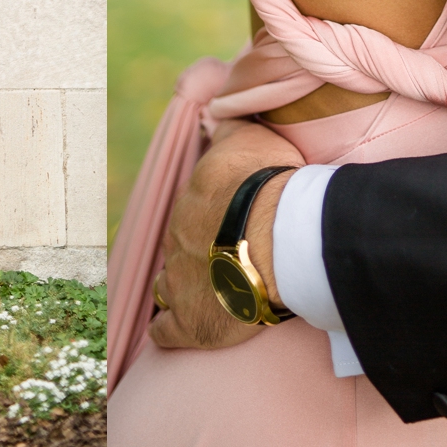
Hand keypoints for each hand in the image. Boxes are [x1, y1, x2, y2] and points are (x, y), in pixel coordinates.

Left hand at [148, 120, 304, 351]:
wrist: (281, 236)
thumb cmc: (269, 183)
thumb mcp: (250, 135)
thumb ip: (230, 127)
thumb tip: (217, 115)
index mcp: (190, 201)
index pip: (190, 211)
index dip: (208, 218)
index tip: (226, 223)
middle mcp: (177, 241)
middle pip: (178, 248)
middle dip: (195, 253)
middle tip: (221, 258)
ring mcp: (180, 283)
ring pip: (165, 286)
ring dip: (177, 288)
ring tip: (196, 293)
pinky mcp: (191, 324)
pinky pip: (165, 331)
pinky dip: (168, 330)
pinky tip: (174, 329)